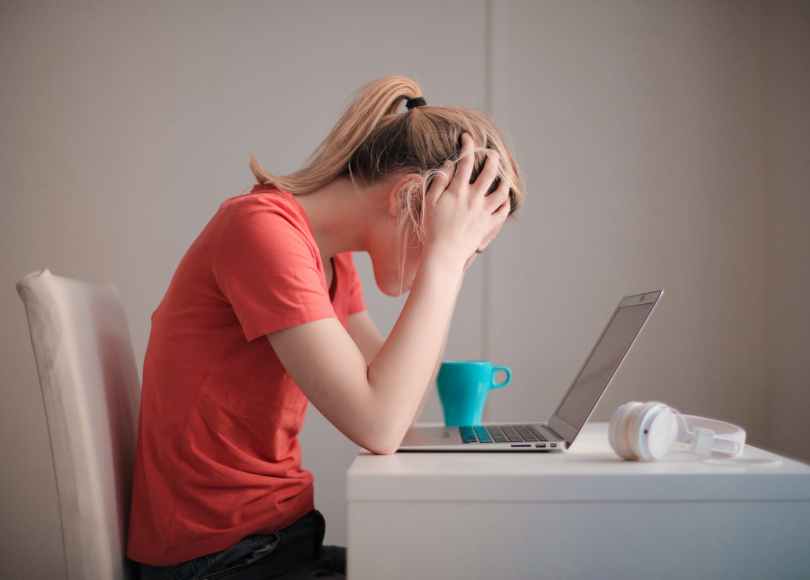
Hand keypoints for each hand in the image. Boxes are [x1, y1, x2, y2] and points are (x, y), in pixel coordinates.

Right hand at [423, 132, 510, 269]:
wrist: (444, 253)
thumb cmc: (432, 228)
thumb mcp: (429, 202)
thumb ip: (439, 181)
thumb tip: (450, 164)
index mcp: (458, 190)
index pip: (466, 161)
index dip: (468, 146)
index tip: (467, 138)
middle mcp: (474, 198)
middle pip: (490, 171)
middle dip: (492, 157)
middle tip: (491, 153)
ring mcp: (484, 211)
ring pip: (502, 190)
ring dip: (504, 179)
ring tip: (502, 174)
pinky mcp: (489, 224)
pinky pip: (503, 210)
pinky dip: (506, 201)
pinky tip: (504, 197)